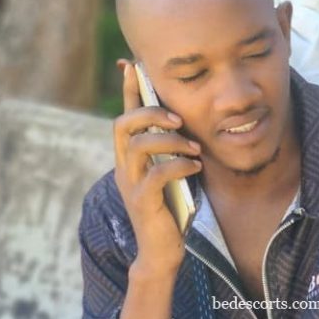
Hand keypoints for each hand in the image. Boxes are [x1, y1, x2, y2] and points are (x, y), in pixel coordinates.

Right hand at [113, 61, 201, 274]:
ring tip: (194, 146)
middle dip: (149, 112)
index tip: (135, 64)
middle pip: (122, 124)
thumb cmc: (170, 212)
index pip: (125, 116)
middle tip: (177, 117)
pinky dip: (179, 165)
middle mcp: (124, 167)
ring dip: (168, 140)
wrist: (161, 253)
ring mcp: (130, 185)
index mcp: (129, 158)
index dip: (130, 90)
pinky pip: (157, 174)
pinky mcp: (142, 202)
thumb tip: (188, 125)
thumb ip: (172, 152)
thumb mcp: (171, 175)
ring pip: (138, 146)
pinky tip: (196, 167)